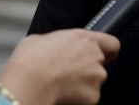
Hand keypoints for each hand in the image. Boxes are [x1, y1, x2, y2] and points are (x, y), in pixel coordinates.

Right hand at [0, 29, 119, 104]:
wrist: (27, 83)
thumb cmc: (29, 61)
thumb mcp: (41, 40)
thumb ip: (57, 42)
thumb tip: (52, 47)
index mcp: (85, 38)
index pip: (111, 43)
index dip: (107, 51)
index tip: (104, 55)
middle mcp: (95, 55)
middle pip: (100, 64)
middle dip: (88, 70)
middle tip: (68, 74)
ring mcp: (96, 76)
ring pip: (94, 82)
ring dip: (83, 85)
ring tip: (61, 85)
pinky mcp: (93, 95)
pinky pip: (88, 98)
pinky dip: (79, 100)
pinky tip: (62, 95)